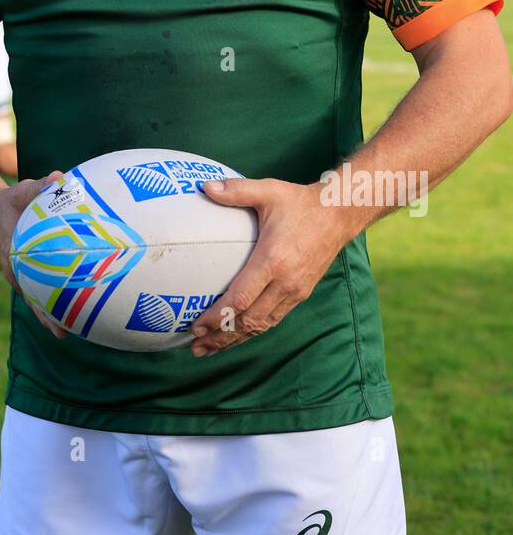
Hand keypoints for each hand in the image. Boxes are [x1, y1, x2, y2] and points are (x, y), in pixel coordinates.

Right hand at [0, 171, 66, 337]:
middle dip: (47, 316)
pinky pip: (42, 285)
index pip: (26, 283)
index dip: (38, 301)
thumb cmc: (10, 200)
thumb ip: (40, 186)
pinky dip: (55, 296)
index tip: (52, 315)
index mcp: (13, 256)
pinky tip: (74, 305)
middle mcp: (16, 270)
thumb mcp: (22, 191)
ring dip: (51, 312)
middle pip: (32, 298)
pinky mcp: (28, 270)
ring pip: (37, 297)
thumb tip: (59, 178)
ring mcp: (21, 273)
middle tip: (64, 333)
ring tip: (71, 330)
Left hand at [189, 178, 348, 357]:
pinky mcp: (300, 294)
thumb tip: (203, 186)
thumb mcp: (268, 191)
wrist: (339, 214)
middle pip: (248, 321)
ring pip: (261, 326)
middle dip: (220, 336)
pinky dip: (252, 331)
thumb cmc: (300, 202)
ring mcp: (295, 291)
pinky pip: (273, 320)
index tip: (195, 324)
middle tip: (194, 346)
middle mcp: (285, 282)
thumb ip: (235, 191)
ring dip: (234, 339)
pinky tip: (236, 335)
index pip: (241, 298)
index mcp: (273, 260)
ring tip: (209, 349)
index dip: (217, 315)